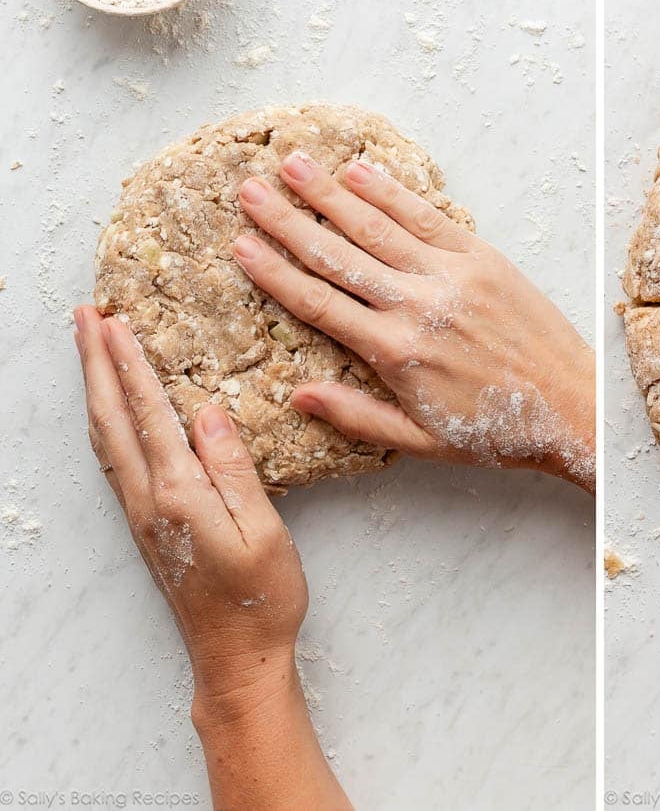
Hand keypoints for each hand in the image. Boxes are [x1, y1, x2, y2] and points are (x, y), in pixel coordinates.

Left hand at [74, 306, 350, 810]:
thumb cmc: (262, 596)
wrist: (236, 655)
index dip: (131, 366)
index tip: (116, 323)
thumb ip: (233, 470)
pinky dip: (105, 423)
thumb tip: (209, 413)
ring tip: (87, 350)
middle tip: (83, 317)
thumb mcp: (263, 531)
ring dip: (94, 389)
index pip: (150, 415)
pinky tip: (108, 413)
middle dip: (95, 364)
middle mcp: (149, 501)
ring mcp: (143, 515)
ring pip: (106, 439)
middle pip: (112, 420)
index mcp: (180, 495)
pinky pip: (114, 461)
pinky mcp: (147, 526)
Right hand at [233, 151, 595, 491]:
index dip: (275, 273)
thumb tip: (298, 395)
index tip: (240, 246)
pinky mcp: (483, 259)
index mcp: (395, 353)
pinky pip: (428, 218)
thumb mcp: (420, 440)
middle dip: (288, 221)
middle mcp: (417, 306)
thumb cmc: (497, 430)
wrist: (572, 406)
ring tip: (292, 163)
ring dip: (330, 192)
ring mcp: (451, 276)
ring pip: (377, 226)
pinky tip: (361, 171)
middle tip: (248, 190)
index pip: (319, 304)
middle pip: (337, 255)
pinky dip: (393, 193)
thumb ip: (357, 415)